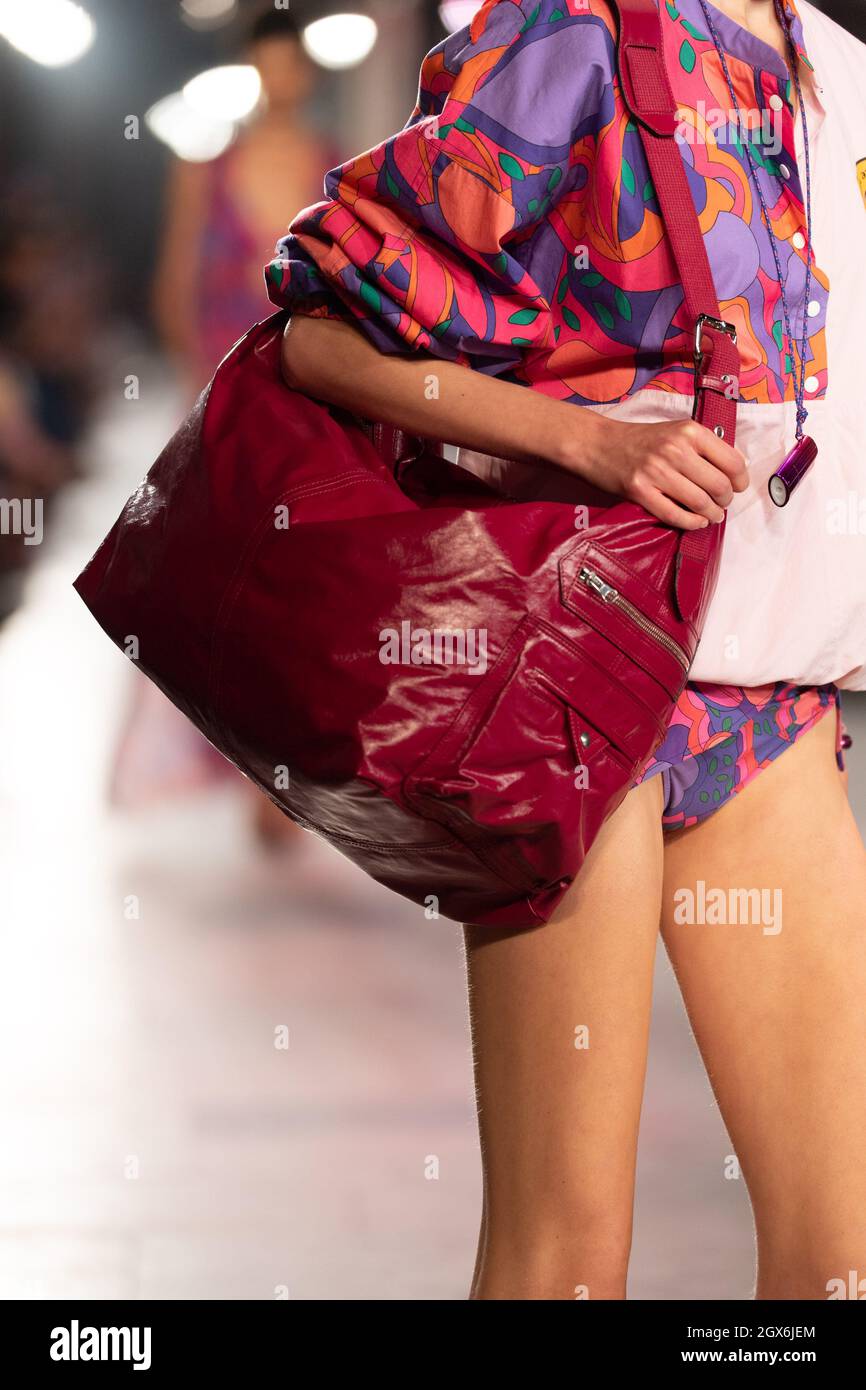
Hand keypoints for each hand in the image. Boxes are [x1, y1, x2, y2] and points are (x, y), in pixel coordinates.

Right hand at [565, 415, 749, 529]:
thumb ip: (705, 446)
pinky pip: (675, 515)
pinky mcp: (640, 491)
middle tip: (722, 504)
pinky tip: (696, 521)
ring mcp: (656, 472)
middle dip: (725, 501)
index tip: (738, 488)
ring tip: (711, 515)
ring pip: (700, 503)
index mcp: (689, 431)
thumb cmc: (641, 440)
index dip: (741, 480)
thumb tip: (737, 468)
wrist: (599, 443)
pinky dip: (691, 523)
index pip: (732, 462)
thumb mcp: (677, 431)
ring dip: (711, 514)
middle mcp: (675, 450)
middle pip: (718, 486)